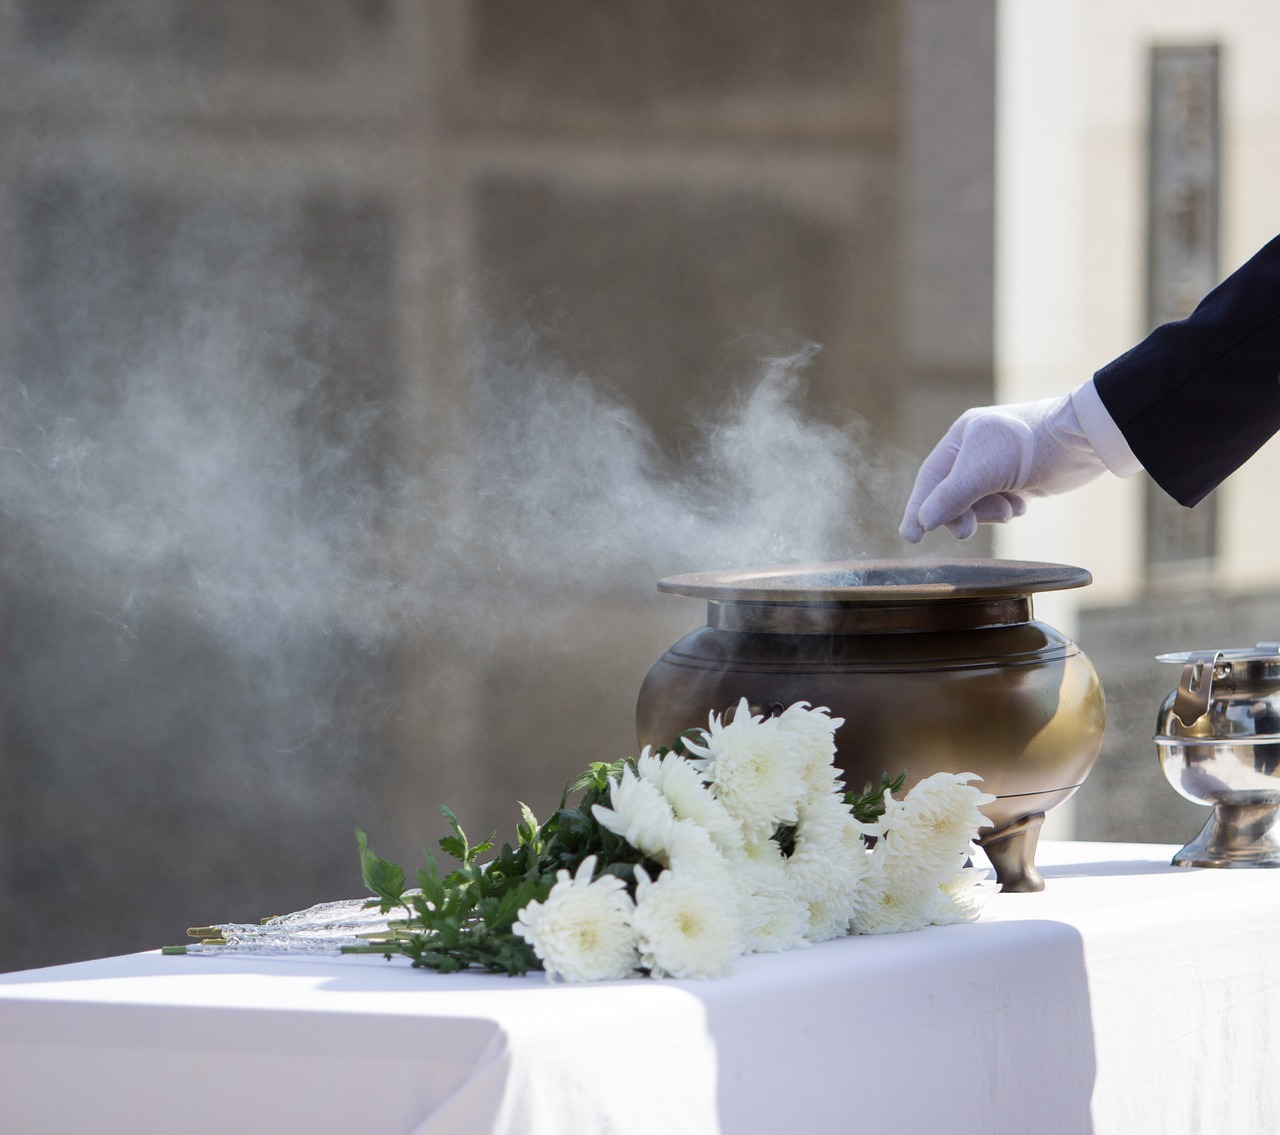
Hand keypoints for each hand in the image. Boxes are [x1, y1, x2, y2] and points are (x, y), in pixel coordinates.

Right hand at [899, 394, 1109, 540]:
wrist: (1087, 439)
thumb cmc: (1034, 446)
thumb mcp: (986, 471)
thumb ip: (952, 496)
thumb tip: (924, 520)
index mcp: (961, 437)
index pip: (930, 478)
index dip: (918, 507)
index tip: (910, 536)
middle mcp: (975, 449)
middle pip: (951, 494)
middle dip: (962, 514)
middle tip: (967, 532)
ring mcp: (997, 464)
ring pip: (976, 502)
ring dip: (989, 512)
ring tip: (1011, 508)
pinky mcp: (1018, 478)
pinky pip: (998, 503)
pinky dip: (1007, 508)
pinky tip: (1022, 503)